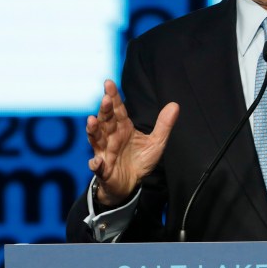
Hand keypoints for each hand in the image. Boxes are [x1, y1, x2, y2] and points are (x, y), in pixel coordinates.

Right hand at [86, 79, 179, 205]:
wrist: (131, 184)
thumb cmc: (140, 160)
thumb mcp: (156, 142)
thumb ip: (164, 124)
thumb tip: (175, 104)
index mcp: (123, 128)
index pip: (118, 110)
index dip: (113, 97)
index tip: (109, 83)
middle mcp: (111, 137)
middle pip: (106, 121)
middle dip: (104, 110)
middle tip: (105, 99)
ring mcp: (104, 152)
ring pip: (96, 139)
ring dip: (93, 131)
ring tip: (91, 121)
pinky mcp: (103, 169)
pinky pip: (98, 166)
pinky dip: (96, 164)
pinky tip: (96, 162)